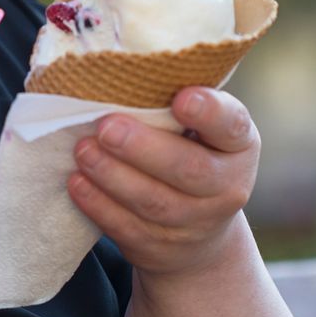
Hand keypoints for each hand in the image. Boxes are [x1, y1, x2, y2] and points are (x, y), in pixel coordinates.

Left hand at [66, 87, 259, 277]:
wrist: (198, 238)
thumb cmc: (191, 157)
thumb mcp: (202, 130)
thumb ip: (174, 104)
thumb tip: (118, 68)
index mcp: (238, 146)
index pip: (232, 126)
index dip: (210, 113)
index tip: (182, 98)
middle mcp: (226, 187)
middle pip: (189, 171)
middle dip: (144, 148)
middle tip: (107, 127)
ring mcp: (194, 223)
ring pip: (153, 202)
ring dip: (112, 175)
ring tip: (83, 150)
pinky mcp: (159, 248)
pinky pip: (126, 228)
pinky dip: (98, 205)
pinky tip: (77, 182)